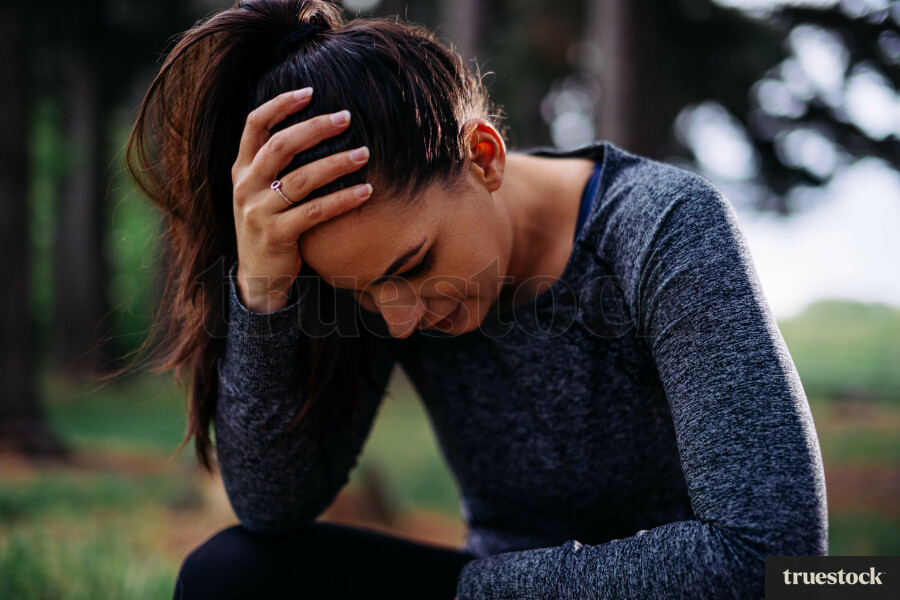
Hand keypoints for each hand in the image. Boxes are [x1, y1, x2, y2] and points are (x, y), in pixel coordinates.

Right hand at [230, 88, 372, 312]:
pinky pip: (315, 212)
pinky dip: (343, 200)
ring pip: (301, 178)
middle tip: (347, 118)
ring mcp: (258, 211)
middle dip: (315, 128)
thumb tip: (312, 126)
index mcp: (241, 169)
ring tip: (365, 153)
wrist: (258, 276)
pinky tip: (366, 192)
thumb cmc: (270, 226)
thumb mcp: (261, 192)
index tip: (310, 92)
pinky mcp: (277, 235)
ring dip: (336, 163)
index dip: (280, 104)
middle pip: (281, 145)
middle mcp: (246, 186)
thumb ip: (274, 163)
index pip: (254, 125)